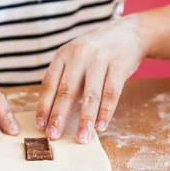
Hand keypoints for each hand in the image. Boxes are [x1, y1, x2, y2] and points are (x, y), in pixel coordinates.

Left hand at [36, 16, 145, 142]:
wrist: (129, 32)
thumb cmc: (97, 52)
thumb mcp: (75, 58)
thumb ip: (65, 79)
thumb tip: (52, 112)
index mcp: (63, 55)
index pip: (49, 84)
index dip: (44, 106)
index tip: (40, 125)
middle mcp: (79, 55)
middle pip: (66, 91)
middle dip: (59, 116)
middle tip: (53, 136)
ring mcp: (100, 59)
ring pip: (90, 95)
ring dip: (85, 120)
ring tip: (82, 138)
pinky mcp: (119, 65)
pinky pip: (111, 93)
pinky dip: (106, 112)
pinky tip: (101, 126)